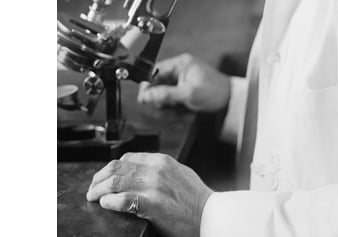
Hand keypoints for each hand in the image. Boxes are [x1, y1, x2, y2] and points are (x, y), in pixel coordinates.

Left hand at [86, 152, 211, 236]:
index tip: (103, 178)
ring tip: (93, 197)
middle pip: (117, 168)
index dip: (110, 168)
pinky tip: (106, 204)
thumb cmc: (196, 198)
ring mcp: (154, 185)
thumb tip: (139, 173)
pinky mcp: (153, 204)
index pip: (127, 158)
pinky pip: (124, 199)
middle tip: (92, 189)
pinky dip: (110, 201)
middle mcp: (156, 169)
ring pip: (116, 181)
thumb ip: (160, 170)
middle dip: (99, 178)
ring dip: (99, 190)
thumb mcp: (178, 173)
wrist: (209, 214)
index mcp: (162, 160)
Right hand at [138, 53, 230, 111]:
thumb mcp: (189, 94)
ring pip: (163, 99)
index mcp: (180, 64)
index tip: (145, 100)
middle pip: (156, 88)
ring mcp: (181, 84)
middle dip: (162, 102)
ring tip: (182, 113)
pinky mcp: (184, 94)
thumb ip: (166, 94)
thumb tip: (146, 95)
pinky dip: (176, 113)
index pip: (154, 73)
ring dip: (170, 110)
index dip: (148, 87)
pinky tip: (185, 115)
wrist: (231, 101)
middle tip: (170, 109)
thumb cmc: (216, 92)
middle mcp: (179, 72)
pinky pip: (172, 105)